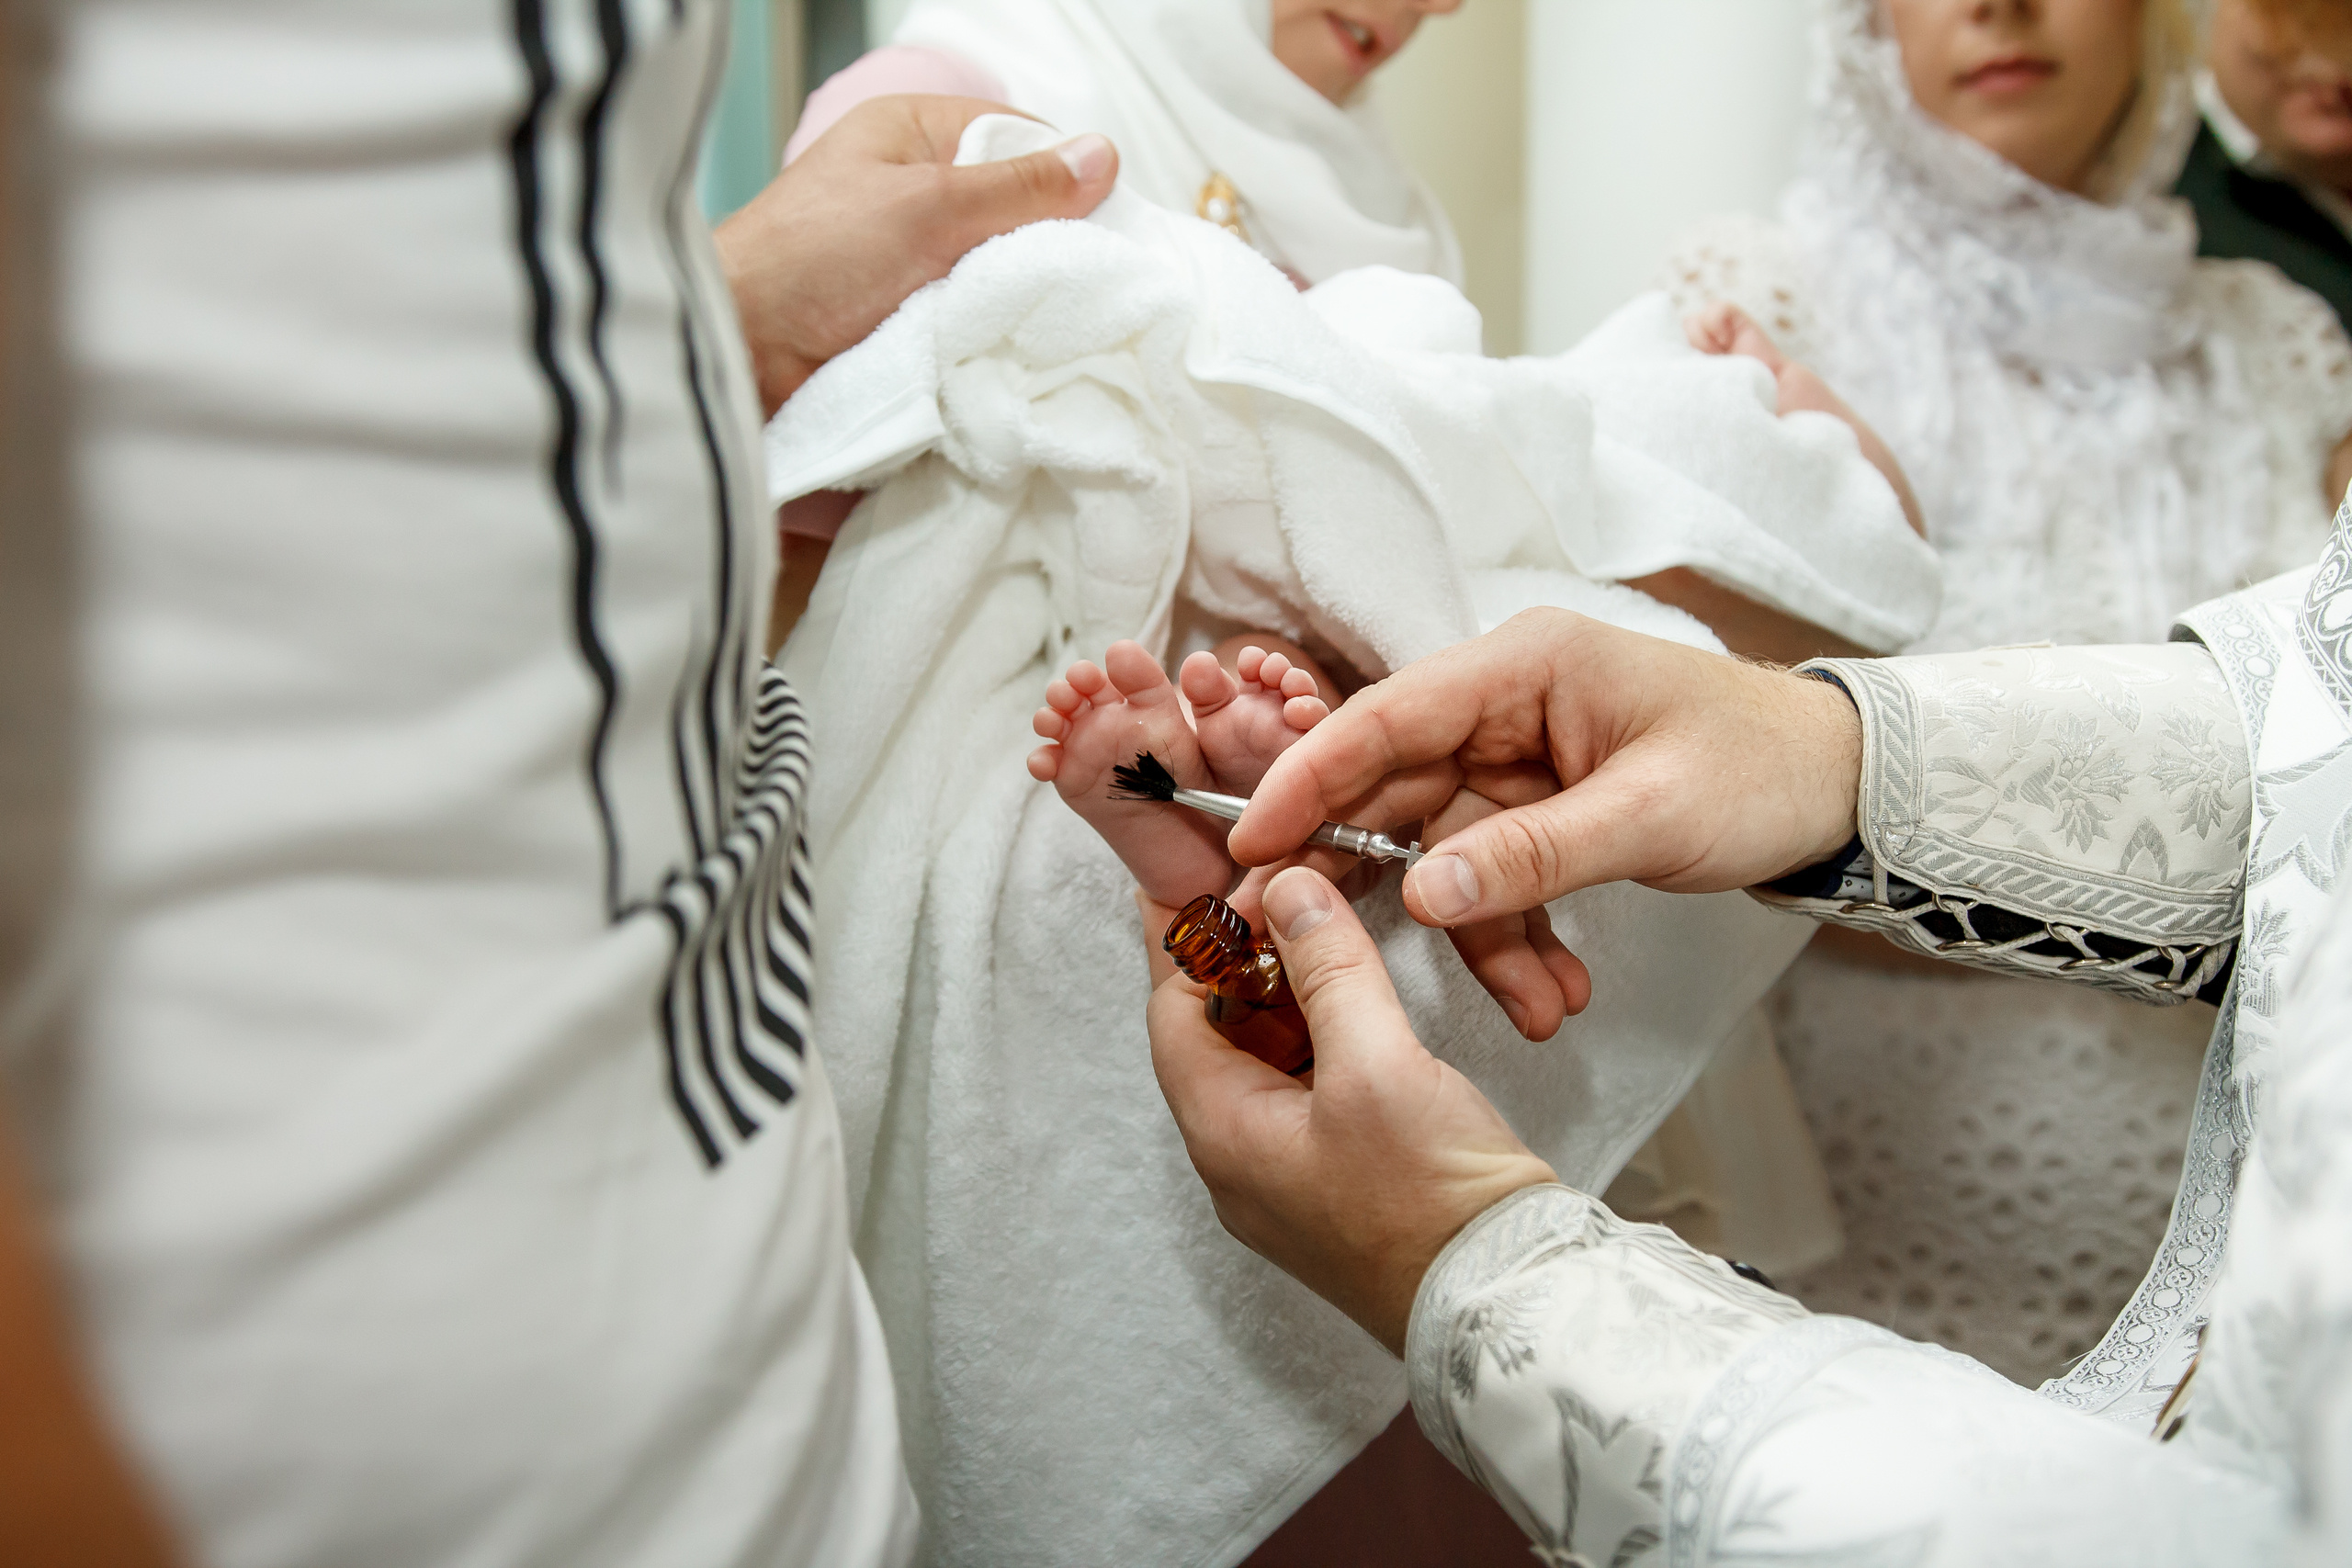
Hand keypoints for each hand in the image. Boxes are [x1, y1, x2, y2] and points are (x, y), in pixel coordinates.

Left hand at [715, 95, 1116, 414]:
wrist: (740, 354)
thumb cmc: (812, 258)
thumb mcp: (927, 207)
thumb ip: (1017, 188)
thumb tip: (1104, 156)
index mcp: (910, 134)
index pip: (1015, 138)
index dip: (1062, 175)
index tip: (1108, 222)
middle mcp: (912, 189)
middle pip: (1011, 209)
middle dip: (1046, 244)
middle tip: (1092, 280)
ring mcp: (910, 258)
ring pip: (996, 270)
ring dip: (1021, 299)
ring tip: (1063, 323)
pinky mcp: (907, 319)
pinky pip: (972, 318)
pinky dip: (994, 335)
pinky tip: (1023, 351)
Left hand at [1144, 870, 1556, 1353]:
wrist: (1509, 1300)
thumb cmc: (1434, 1207)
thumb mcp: (1377, 1066)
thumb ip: (1330, 969)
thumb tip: (1290, 893)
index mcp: (1225, 1137)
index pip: (1174, 1016)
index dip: (1199, 944)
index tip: (1234, 887)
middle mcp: (1244, 1163)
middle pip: (1218, 1038)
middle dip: (1250, 965)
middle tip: (1289, 903)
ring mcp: (1294, 1179)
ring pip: (1268, 1063)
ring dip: (1294, 1000)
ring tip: (1330, 940)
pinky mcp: (1345, 1183)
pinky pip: (1311, 1094)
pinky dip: (1328, 1040)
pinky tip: (1363, 1006)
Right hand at [1230, 609, 1863, 934]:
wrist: (1844, 787)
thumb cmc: (1761, 767)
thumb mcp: (1650, 815)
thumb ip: (1531, 855)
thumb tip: (1420, 895)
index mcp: (1522, 668)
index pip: (1384, 719)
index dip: (1308, 782)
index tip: (1249, 847)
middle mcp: (1504, 706)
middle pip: (1397, 794)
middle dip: (1372, 885)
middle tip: (1301, 953)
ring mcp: (1520, 761)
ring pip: (1450, 856)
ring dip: (1483, 940)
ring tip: (1537, 1009)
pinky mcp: (1541, 810)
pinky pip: (1498, 879)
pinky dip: (1521, 937)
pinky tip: (1555, 992)